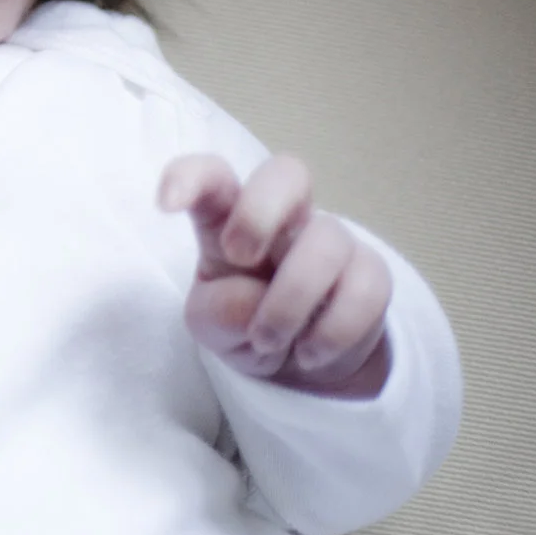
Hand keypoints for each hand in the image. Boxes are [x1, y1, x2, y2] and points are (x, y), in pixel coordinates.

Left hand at [158, 153, 391, 398]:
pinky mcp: (369, 272)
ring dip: (293, 299)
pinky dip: (335, 329)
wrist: (299, 361)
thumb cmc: (243, 322)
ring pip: (327, 240)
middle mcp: (281, 219)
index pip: (211, 176)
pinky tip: (310, 352)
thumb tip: (252, 299)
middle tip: (239, 257)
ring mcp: (329, 241)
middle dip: (262, 210)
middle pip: (287, 173)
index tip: (166, 204)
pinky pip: (368, 287)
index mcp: (227, 218)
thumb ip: (219, 311)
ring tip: (269, 340)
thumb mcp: (212, 326)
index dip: (189, 176)